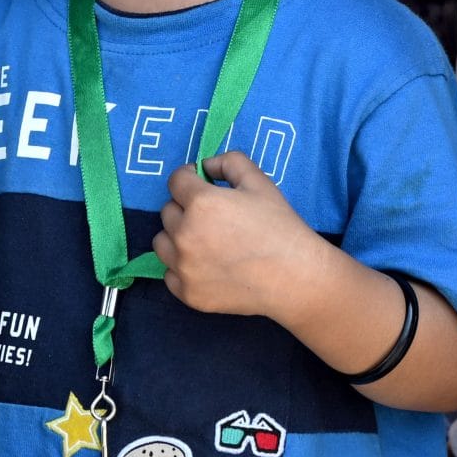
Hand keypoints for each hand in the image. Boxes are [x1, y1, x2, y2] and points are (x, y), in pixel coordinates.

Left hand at [152, 152, 326, 318]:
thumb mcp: (259, 181)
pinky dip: (182, 267)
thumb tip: (205, 166)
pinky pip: (169, 274)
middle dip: (185, 207)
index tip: (201, 183)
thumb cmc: (279, 225)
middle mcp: (185, 235)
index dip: (189, 178)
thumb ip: (228, 162)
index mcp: (201, 203)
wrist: (294, 277)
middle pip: (168, 211)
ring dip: (176, 237)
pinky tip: (205, 265)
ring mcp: (184, 268)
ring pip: (162, 243)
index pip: (175, 181)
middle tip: (211, 215)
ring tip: (203, 241)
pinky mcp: (188, 294)